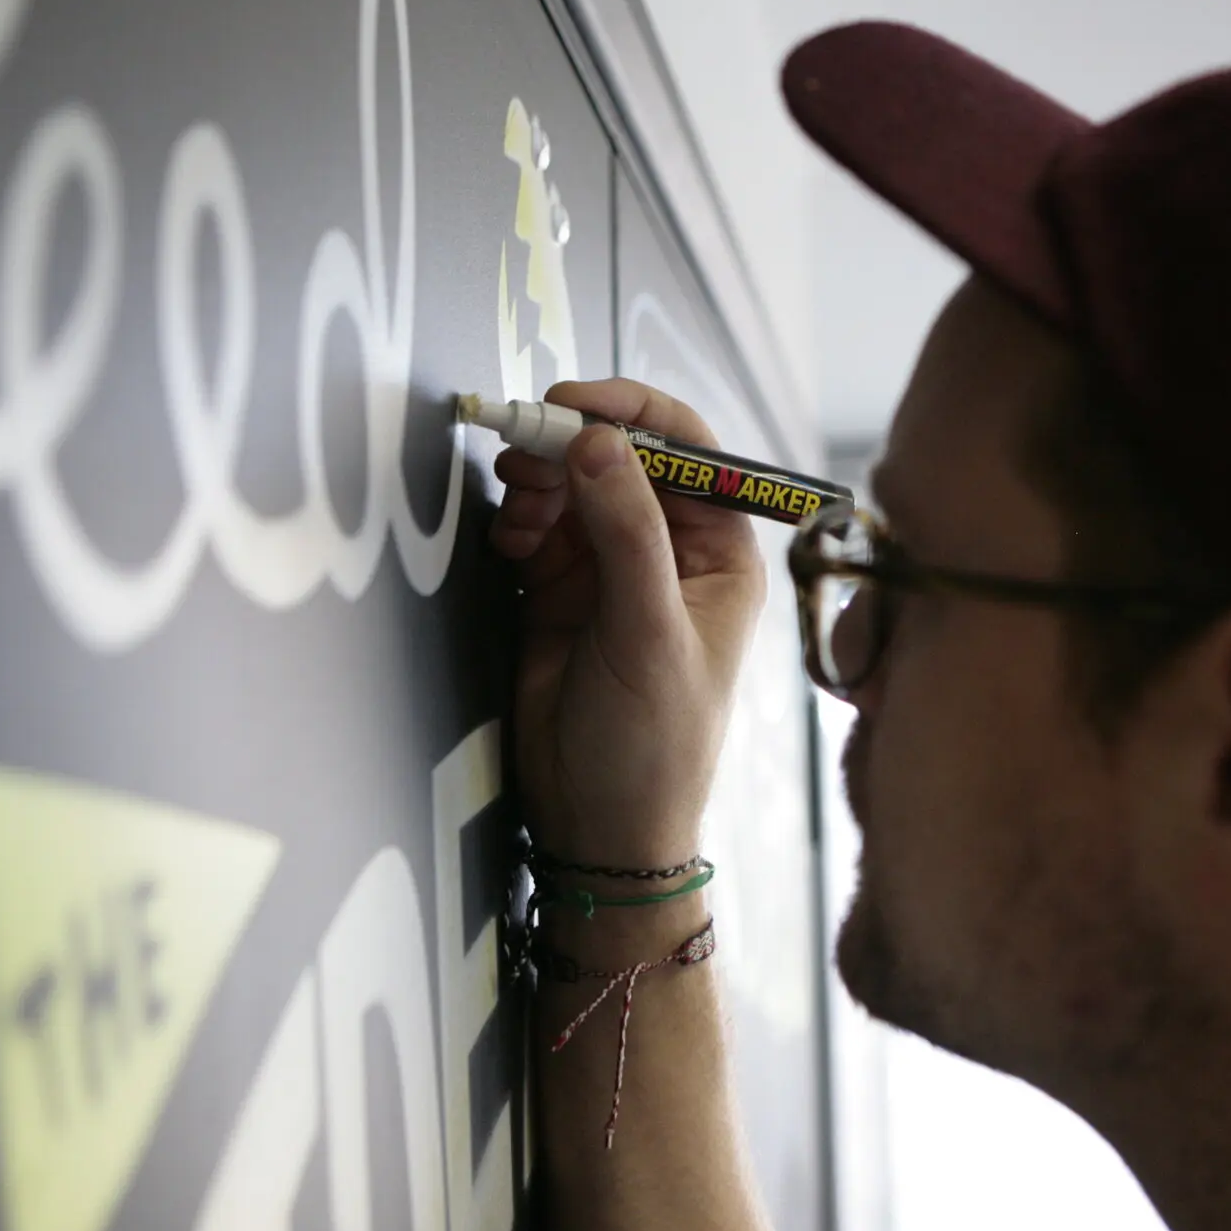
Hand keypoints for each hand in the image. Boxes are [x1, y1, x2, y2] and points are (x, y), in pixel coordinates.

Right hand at [487, 379, 764, 867]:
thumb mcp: (648, 634)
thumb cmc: (653, 743)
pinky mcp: (561, 589)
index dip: (632, 411)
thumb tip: (599, 442)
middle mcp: (670, 548)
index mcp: (720, 552)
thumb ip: (626, 533)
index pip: (688, 448)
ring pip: (572, 486)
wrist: (598, 826)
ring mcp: (612, 566)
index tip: (573, 403)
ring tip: (518, 514)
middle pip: (620, 457)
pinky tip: (510, 542)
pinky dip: (518, 520)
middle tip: (523, 454)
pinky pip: (537, 525)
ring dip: (539, 484)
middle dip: (571, 447)